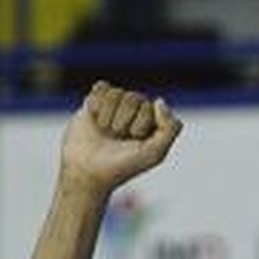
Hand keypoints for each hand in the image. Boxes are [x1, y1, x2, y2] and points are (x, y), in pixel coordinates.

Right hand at [59, 81, 181, 196]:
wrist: (88, 170)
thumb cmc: (123, 165)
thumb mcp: (155, 153)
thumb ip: (170, 128)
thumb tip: (159, 100)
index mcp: (153, 123)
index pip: (152, 107)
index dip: (140, 124)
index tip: (134, 140)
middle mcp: (136, 112)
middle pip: (133, 98)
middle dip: (123, 120)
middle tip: (117, 138)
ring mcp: (116, 105)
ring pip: (115, 93)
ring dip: (108, 115)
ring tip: (106, 131)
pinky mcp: (97, 100)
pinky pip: (101, 87)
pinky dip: (96, 104)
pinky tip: (95, 118)